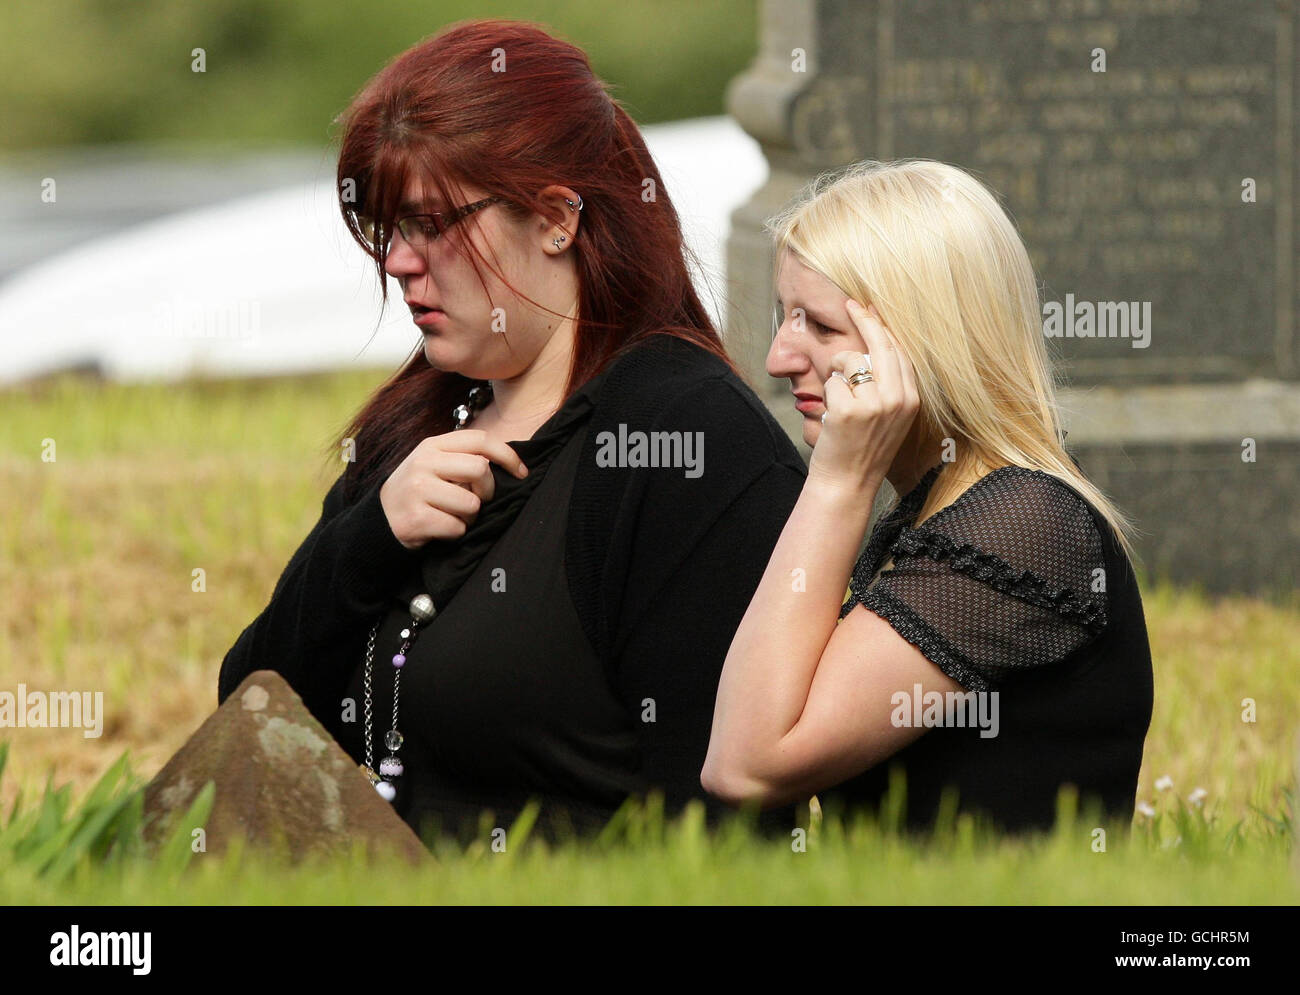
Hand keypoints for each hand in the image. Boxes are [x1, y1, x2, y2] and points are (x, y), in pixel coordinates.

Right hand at [379, 429, 528, 547]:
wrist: (380, 519)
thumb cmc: (418, 491)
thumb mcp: (434, 464)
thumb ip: (463, 458)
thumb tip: (506, 463)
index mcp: (433, 445)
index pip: (480, 439)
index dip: (507, 455)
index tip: (521, 472)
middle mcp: (424, 462)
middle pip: (480, 469)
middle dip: (487, 490)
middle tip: (477, 500)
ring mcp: (418, 489)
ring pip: (472, 504)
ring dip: (470, 517)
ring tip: (453, 515)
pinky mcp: (417, 518)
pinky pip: (458, 527)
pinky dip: (456, 532)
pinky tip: (440, 527)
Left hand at [807, 300, 919, 497]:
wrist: (848, 485)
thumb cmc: (862, 450)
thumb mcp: (888, 418)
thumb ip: (887, 386)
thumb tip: (873, 347)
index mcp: (911, 400)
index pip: (899, 352)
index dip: (883, 327)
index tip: (870, 309)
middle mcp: (898, 400)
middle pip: (880, 345)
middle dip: (864, 319)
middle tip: (850, 304)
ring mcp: (874, 405)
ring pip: (850, 360)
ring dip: (836, 372)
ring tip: (837, 400)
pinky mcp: (848, 411)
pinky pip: (831, 382)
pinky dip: (825, 394)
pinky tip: (830, 416)